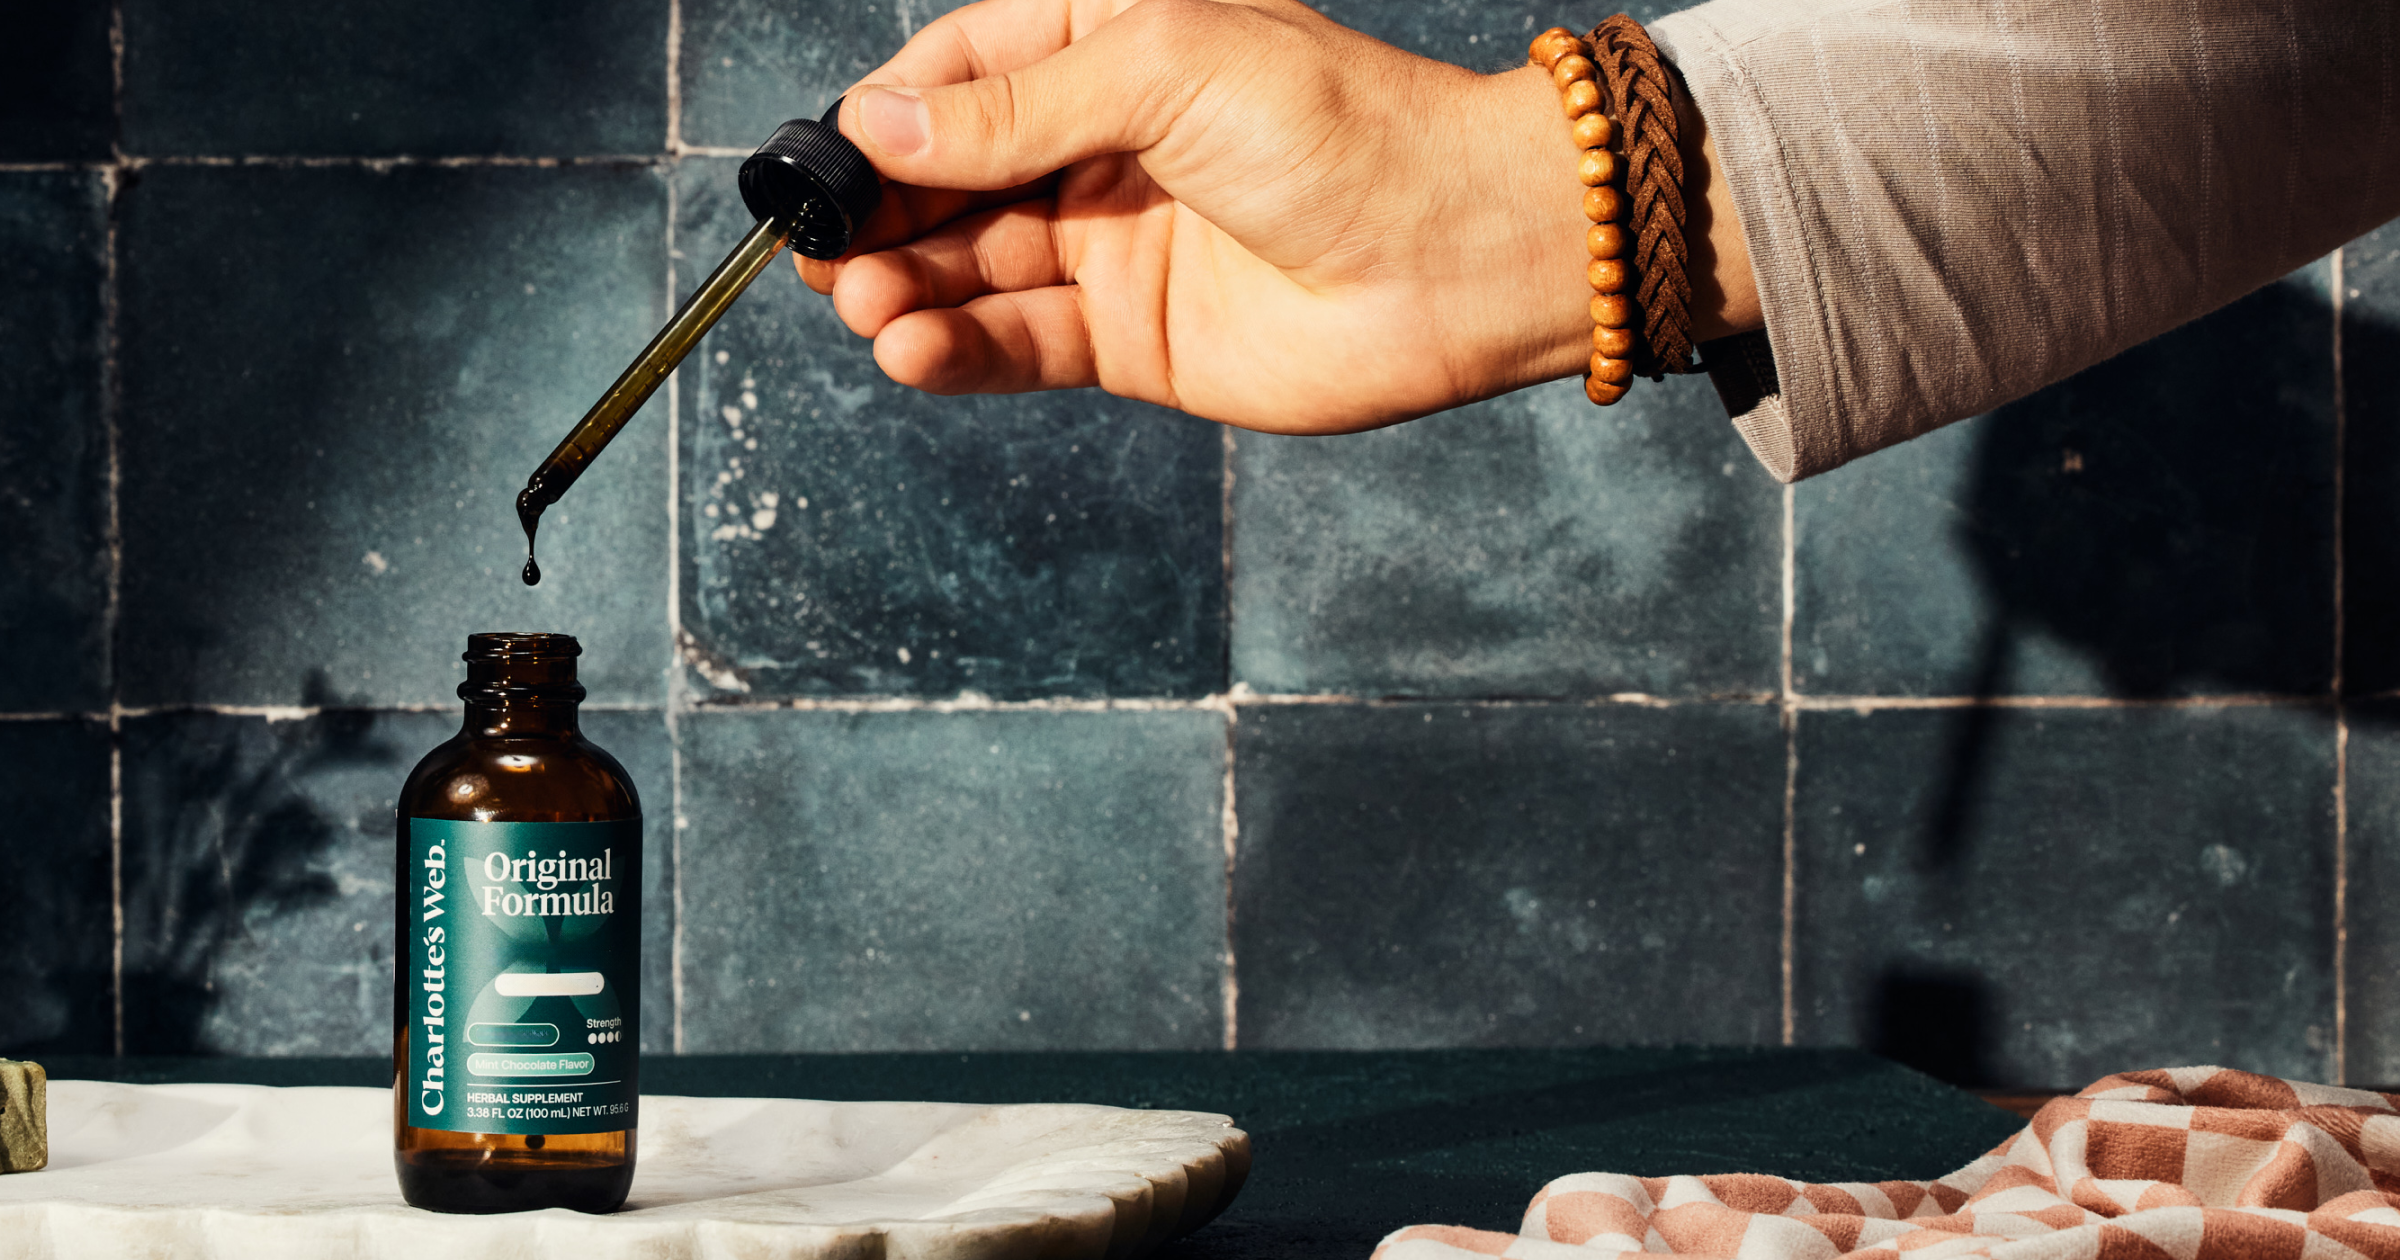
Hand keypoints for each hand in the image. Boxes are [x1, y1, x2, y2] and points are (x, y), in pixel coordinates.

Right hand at [803, 0, 1754, 432]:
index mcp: (1106, 46)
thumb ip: (1017, 108)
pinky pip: (1020, 343)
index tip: (825, 164)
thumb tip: (882, 126)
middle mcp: (1099, 145)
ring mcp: (1111, 245)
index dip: (887, 121)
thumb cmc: (1338, 130)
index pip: (959, 77)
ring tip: (861, 306)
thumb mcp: (1162, 71)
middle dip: (879, 217)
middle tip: (819, 254)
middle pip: (948, 181)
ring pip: (970, 268)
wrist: (1454, 255)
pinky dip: (959, 350)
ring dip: (904, 289)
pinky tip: (912, 350)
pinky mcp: (1132, 341)